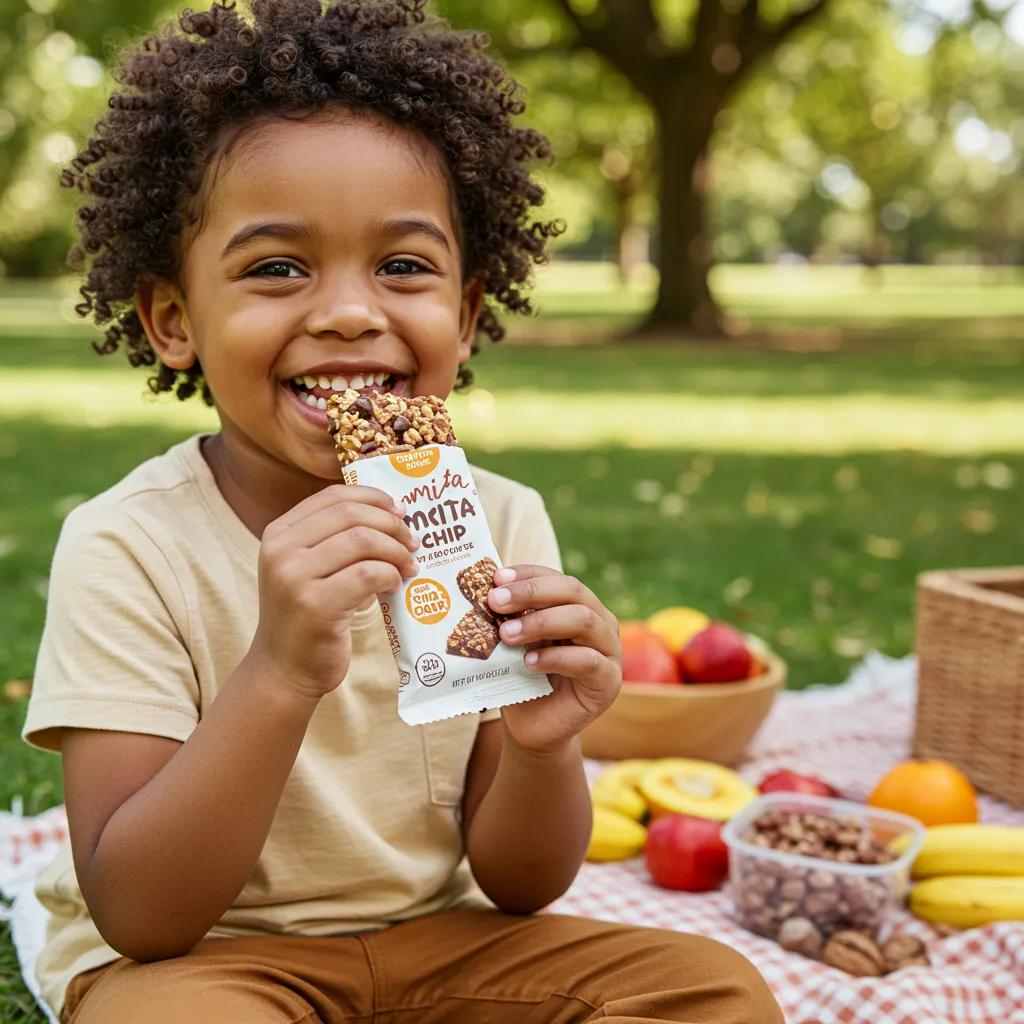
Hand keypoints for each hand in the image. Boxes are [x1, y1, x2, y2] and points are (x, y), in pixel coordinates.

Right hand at [250, 484, 419, 700]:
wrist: (284, 668)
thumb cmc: (307, 615)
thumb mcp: (308, 568)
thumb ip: (334, 539)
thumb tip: (393, 513)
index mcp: (280, 533)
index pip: (333, 496)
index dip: (374, 498)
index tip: (401, 510)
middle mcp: (281, 550)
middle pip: (351, 514)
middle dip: (392, 524)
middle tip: (413, 542)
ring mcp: (294, 577)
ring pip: (362, 541)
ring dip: (396, 552)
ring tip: (408, 566)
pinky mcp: (315, 605)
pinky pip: (368, 574)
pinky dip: (391, 575)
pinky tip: (393, 586)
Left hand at [486, 565, 621, 753]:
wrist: (533, 727)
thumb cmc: (522, 678)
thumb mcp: (514, 642)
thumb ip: (510, 617)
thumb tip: (486, 590)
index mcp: (580, 606)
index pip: (557, 578)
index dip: (528, 574)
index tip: (496, 578)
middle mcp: (601, 622)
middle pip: (573, 591)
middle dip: (532, 592)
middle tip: (496, 601)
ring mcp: (610, 652)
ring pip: (584, 620)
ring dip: (541, 622)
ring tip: (507, 634)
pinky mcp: (609, 682)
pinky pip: (587, 661)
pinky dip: (555, 657)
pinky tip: (529, 662)